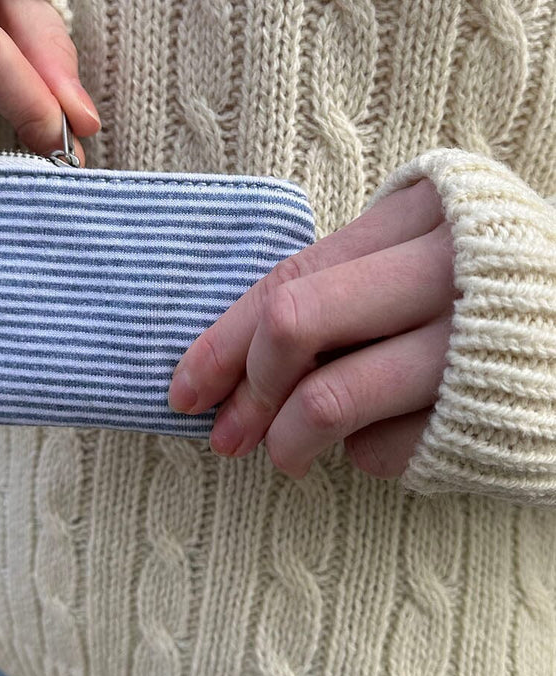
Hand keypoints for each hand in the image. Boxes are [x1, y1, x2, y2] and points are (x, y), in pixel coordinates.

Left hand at [168, 178, 459, 479]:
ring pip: (332, 399)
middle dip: (245, 389)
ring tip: (283, 457)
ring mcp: (470, 347)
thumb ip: (339, 286)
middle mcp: (446, 272)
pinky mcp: (488, 413)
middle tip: (224, 435)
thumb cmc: (491, 294)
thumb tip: (232, 359)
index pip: (291, 278)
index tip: (184, 388)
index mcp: (419, 217)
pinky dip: (362, 457)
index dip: (223, 339)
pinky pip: (387, 449)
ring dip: (288, 440)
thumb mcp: (422, 258)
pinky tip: (372, 446)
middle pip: (296, 325)